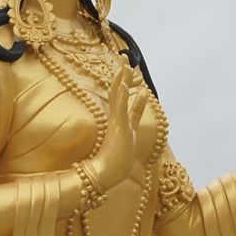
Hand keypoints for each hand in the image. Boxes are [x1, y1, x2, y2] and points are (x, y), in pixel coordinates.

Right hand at [87, 62, 146, 188]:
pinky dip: (122, 96)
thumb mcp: (126, 149)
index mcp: (119, 125)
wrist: (102, 178)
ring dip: (121, 79)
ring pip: (118, 96)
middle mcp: (116, 121)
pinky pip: (119, 108)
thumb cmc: (114, 168)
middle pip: (119, 92)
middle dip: (123, 76)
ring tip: (124, 64)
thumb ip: (126, 142)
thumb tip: (127, 145)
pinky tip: (123, 84)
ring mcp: (116, 123)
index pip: (124, 102)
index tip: (133, 74)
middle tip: (125, 58)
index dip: (129, 89)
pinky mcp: (118, 128)